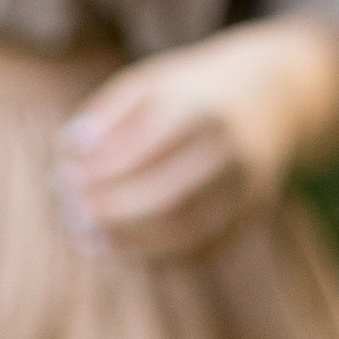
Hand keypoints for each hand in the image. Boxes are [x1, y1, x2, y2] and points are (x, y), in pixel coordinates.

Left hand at [53, 19, 338, 264]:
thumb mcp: (151, 82)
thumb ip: (107, 112)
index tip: (63, 178)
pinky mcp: (249, 218)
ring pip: (185, 232)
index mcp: (206, 108)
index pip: (146, 149)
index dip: (100, 172)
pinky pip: (198, 251)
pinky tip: (116, 248)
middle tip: (70, 214)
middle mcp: (233, 152)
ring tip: (86, 238)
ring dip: (129, 243)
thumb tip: (70, 149)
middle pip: (167, 197)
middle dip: (111, 212)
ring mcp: (247, 189)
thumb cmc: (193, 91)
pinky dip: (153, 257)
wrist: (275, 96)